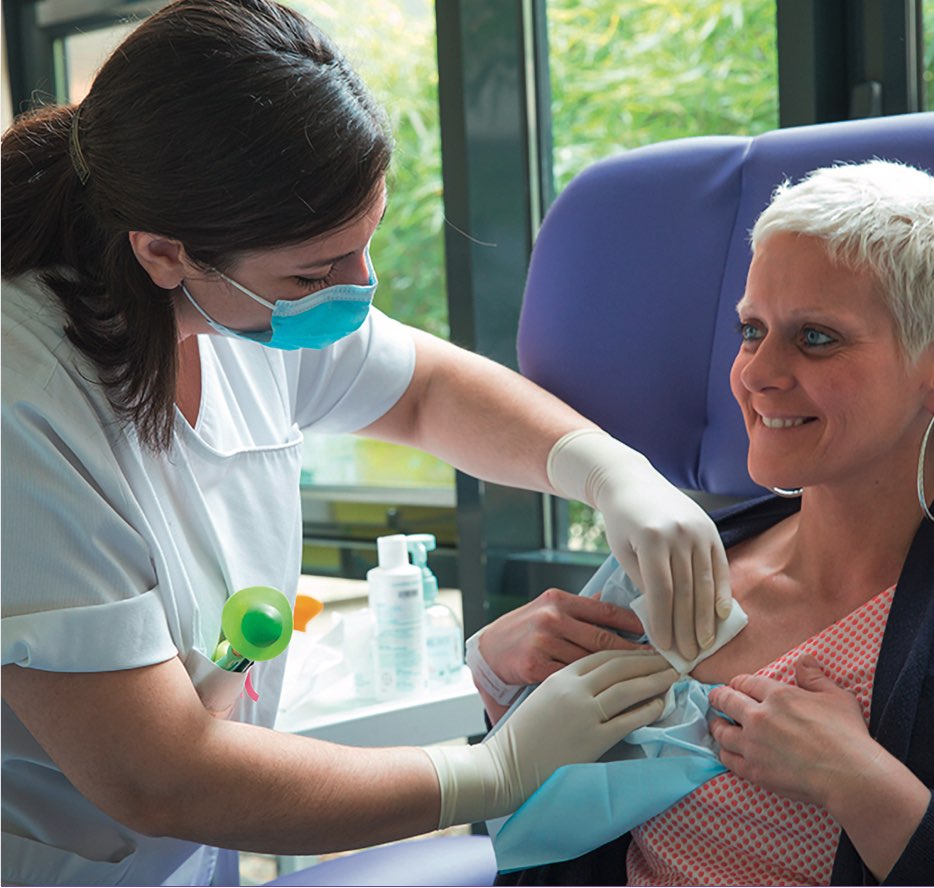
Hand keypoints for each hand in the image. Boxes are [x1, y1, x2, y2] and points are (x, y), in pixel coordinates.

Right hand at [425, 649, 676, 826]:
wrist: (506, 766)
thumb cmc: (523, 734)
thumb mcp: (543, 695)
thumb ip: (568, 682)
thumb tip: (600, 675)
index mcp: (560, 675)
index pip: (603, 655)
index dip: (630, 652)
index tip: (648, 651)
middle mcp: (574, 689)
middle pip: (620, 667)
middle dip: (649, 662)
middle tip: (671, 659)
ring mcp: (584, 714)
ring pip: (628, 689)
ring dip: (655, 680)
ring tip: (673, 677)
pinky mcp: (593, 739)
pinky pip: (628, 719)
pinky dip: (648, 709)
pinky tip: (661, 703)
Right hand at [478, 587, 647, 686]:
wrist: (487, 654)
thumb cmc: (522, 632)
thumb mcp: (547, 609)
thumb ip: (578, 608)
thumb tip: (608, 600)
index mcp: (559, 601)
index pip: (606, 612)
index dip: (635, 625)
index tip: (659, 635)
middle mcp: (552, 619)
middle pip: (604, 639)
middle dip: (637, 653)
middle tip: (664, 663)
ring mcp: (544, 645)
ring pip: (593, 664)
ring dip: (623, 675)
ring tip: (649, 682)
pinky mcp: (537, 670)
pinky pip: (576, 683)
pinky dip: (599, 692)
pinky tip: (619, 698)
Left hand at [548, 429, 731, 660]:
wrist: (633, 483)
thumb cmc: (622, 522)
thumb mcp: (623, 552)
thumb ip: (643, 582)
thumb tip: (663, 619)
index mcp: (652, 539)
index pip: (661, 591)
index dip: (664, 622)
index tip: (665, 647)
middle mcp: (679, 534)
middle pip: (686, 591)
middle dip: (687, 627)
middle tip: (688, 655)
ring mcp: (698, 530)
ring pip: (705, 583)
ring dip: (706, 617)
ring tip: (705, 644)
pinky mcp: (711, 530)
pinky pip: (720, 567)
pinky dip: (722, 593)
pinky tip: (723, 616)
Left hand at [708, 655, 875, 806]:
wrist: (849, 775)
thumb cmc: (847, 735)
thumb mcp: (836, 696)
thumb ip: (815, 677)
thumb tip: (803, 660)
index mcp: (778, 695)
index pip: (746, 682)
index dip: (738, 683)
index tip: (735, 686)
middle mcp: (759, 716)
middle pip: (727, 701)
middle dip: (719, 698)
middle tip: (715, 699)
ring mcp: (753, 744)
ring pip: (722, 731)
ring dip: (717, 725)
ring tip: (717, 725)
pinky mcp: (754, 770)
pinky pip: (728, 759)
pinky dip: (724, 753)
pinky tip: (725, 751)